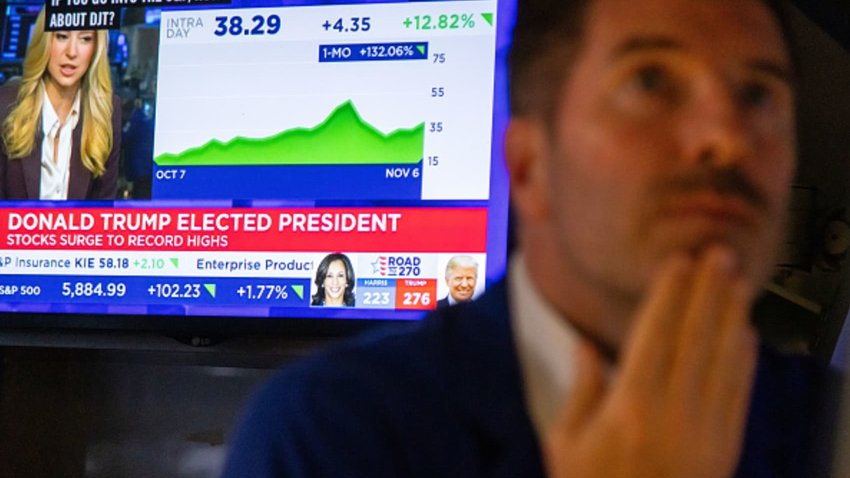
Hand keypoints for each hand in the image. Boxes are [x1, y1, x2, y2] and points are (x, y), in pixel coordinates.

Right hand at [544, 247, 757, 477]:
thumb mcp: (566, 444)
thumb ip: (582, 391)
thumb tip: (586, 345)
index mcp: (629, 406)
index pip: (654, 335)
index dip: (668, 296)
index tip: (678, 262)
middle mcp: (673, 411)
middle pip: (694, 338)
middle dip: (706, 292)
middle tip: (719, 253)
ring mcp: (705, 430)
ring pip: (722, 360)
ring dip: (730, 316)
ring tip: (736, 280)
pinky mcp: (724, 448)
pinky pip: (738, 394)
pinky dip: (745, 359)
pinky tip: (746, 333)